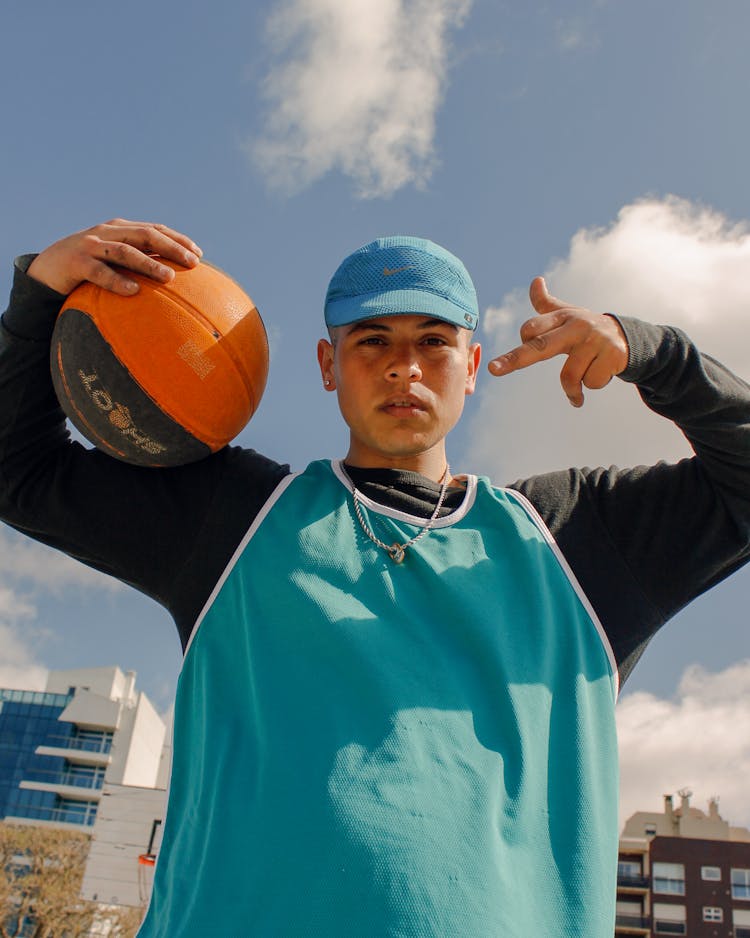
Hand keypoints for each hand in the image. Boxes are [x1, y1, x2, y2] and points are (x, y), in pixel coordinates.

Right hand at [26, 218, 202, 296]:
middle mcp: (108, 232)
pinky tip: (133, 291)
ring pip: (125, 251)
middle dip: (172, 247)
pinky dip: (116, 280)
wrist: (46, 269)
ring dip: (149, 264)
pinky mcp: (76, 263)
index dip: (178, 240)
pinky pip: (99, 272)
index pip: (155, 229)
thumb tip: (174, 281)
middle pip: (146, 235)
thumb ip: (138, 263)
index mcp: (121, 229)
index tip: (199, 255)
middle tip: (193, 263)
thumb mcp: (114, 261)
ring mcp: (91, 246)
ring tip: (170, 277)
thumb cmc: (88, 267)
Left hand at [487, 277, 628, 406]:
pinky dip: (591, 386)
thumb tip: (536, 281)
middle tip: (493, 370)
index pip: (531, 330)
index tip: (504, 363)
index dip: (519, 348)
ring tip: (576, 393)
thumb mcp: (566, 314)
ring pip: (569, 376)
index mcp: (561, 317)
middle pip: (540, 346)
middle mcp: (576, 326)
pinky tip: (599, 376)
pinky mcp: (612, 355)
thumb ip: (545, 303)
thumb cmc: (585, 328)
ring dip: (572, 390)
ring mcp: (595, 341)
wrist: (625, 337)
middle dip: (515, 358)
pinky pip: (591, 382)